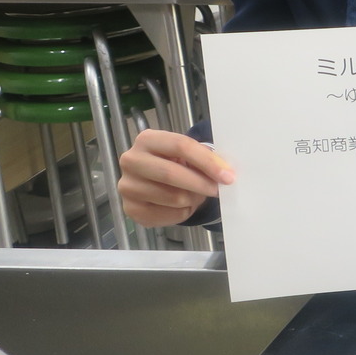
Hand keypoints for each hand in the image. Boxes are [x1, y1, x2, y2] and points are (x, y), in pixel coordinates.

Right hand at [117, 130, 232, 226]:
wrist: (154, 180)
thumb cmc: (175, 162)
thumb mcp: (188, 154)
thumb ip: (203, 158)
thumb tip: (225, 173)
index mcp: (147, 139)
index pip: (180, 146)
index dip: (207, 161)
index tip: (228, 176)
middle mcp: (131, 161)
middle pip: (171, 173)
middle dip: (201, 183)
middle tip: (217, 190)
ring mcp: (128, 186)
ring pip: (172, 197)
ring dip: (193, 199)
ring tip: (197, 194)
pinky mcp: (131, 208)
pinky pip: (168, 215)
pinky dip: (184, 212)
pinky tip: (183, 205)